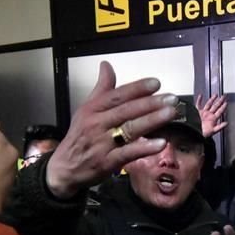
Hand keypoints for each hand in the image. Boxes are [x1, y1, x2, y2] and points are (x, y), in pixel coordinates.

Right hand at [45, 61, 177, 199]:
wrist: (64, 168)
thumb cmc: (79, 137)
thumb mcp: (85, 110)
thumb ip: (101, 88)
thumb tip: (106, 66)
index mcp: (92, 109)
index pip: (117, 95)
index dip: (137, 88)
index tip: (155, 83)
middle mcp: (97, 124)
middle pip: (126, 111)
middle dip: (150, 103)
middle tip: (171, 99)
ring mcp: (102, 144)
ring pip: (130, 129)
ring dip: (152, 121)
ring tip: (169, 114)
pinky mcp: (107, 162)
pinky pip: (128, 153)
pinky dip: (144, 148)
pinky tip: (160, 143)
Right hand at [195, 94, 227, 137]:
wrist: (194, 134)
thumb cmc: (203, 134)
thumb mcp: (213, 131)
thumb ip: (220, 127)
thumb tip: (226, 123)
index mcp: (213, 119)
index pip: (220, 111)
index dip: (223, 107)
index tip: (226, 103)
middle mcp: (209, 115)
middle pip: (215, 106)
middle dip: (220, 101)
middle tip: (223, 96)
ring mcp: (203, 113)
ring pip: (208, 104)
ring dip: (212, 99)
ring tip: (216, 95)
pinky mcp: (197, 112)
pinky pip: (198, 105)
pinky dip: (199, 100)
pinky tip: (201, 96)